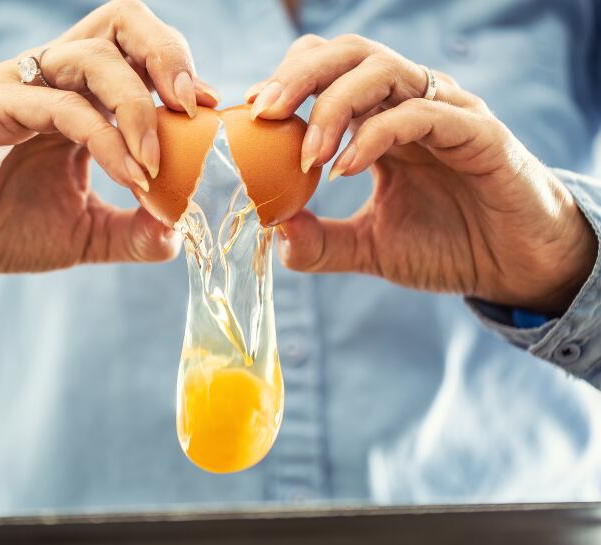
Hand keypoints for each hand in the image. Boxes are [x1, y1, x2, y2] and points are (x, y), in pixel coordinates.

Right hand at [0, 0, 218, 290]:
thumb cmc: (8, 228)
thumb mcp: (88, 233)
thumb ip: (135, 231)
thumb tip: (181, 233)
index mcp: (82, 96)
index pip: (139, 53)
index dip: (180, 71)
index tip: (210, 113)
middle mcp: (55, 80)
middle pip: (121, 21)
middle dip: (167, 53)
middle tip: (193, 106)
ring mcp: (22, 88)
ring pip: (93, 56)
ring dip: (138, 107)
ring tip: (154, 165)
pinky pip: (59, 106)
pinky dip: (104, 138)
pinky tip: (130, 176)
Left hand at [246, 34, 595, 314]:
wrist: (514, 270)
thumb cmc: (447, 247)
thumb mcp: (370, 247)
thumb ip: (321, 240)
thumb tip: (272, 231)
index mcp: (383, 120)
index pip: (329, 72)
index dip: (287, 82)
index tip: (252, 115)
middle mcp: (411, 104)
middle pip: (350, 54)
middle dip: (301, 75)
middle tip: (264, 112)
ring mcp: (446, 113)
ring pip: (384, 70)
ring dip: (335, 104)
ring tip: (308, 154)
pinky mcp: (477, 134)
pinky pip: (422, 113)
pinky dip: (378, 134)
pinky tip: (347, 168)